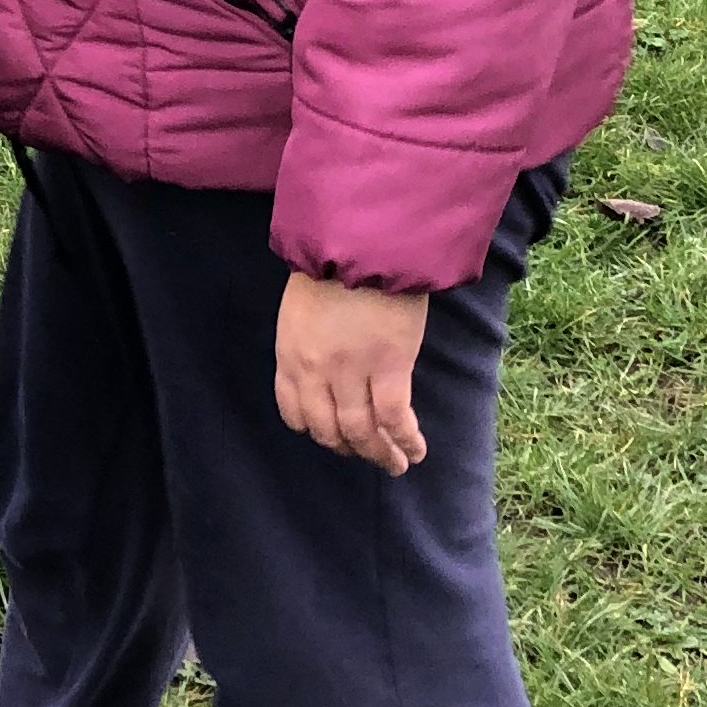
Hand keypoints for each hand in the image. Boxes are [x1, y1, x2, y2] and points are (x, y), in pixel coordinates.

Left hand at [274, 272, 430, 474]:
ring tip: (397, 465)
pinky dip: (405, 439)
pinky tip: (416, 449)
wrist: (362, 241)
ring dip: (380, 454)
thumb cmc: (334, 260)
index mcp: (290, 354)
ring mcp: (350, 372)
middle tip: (368, 454)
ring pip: (361, 431)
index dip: (314, 429)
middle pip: (327, 428)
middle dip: (348, 448)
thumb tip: (328, 356)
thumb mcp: (303, 302)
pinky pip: (393, 417)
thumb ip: (309, 336)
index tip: (332, 435)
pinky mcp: (388, 367)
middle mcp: (315, 371)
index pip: (294, 410)